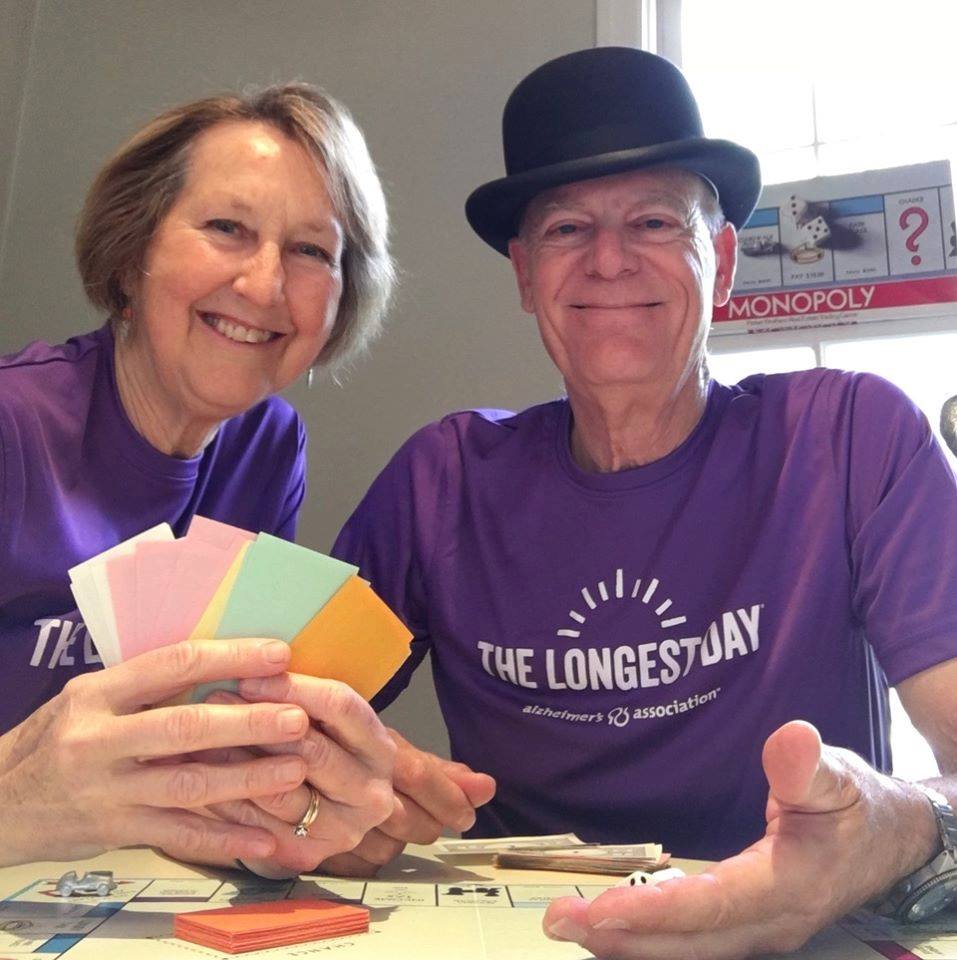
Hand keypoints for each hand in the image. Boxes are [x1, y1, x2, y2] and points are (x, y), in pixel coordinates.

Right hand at [0, 639, 311, 867]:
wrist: (1, 801)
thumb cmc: (61, 738)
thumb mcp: (93, 698)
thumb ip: (150, 687)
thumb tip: (229, 664)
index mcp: (99, 693)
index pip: (173, 665)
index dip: (230, 658)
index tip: (279, 654)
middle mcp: (99, 740)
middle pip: (183, 728)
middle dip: (246, 723)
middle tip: (297, 716)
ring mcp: (106, 791)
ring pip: (187, 786)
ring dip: (247, 780)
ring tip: (294, 770)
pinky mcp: (115, 831)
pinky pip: (178, 836)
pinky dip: (224, 838)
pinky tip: (263, 838)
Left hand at [197, 675, 396, 876]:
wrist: (335, 812)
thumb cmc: (326, 752)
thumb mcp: (331, 723)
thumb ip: (306, 699)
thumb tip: (254, 666)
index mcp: (381, 747)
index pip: (340, 706)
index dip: (292, 687)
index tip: (249, 675)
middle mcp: (371, 792)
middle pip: (312, 749)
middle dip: (258, 721)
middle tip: (212, 699)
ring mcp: (343, 830)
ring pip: (283, 790)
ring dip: (235, 760)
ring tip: (199, 735)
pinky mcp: (309, 856)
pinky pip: (260, 825)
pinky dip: (227, 799)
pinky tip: (202, 775)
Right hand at [319, 728, 495, 876]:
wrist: (275, 754)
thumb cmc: (341, 748)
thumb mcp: (389, 748)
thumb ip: (439, 772)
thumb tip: (488, 788)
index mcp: (377, 750)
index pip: (422, 775)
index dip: (450, 799)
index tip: (467, 816)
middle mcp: (355, 785)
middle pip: (412, 821)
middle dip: (429, 823)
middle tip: (430, 816)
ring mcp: (332, 818)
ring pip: (390, 849)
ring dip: (397, 838)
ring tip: (388, 819)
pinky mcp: (313, 849)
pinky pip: (361, 867)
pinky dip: (370, 855)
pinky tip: (366, 835)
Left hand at [543, 720, 938, 959]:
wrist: (890, 842)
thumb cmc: (857, 805)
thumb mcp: (840, 777)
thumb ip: (810, 766)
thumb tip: (790, 739)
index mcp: (788, 887)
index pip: (712, 906)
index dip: (655, 911)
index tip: (601, 908)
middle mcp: (769, 923)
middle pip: (688, 942)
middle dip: (620, 936)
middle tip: (558, 920)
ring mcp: (758, 931)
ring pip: (687, 949)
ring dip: (627, 941)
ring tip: (569, 924)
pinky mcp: (747, 926)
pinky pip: (693, 941)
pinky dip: (650, 937)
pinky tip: (613, 926)